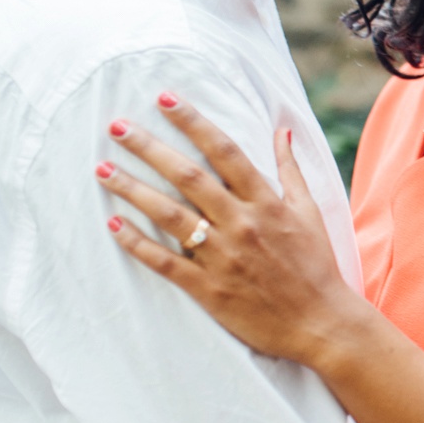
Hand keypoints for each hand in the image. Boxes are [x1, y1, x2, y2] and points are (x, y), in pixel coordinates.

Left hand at [96, 93, 372, 368]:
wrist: (321, 323)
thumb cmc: (316, 265)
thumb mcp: (310, 212)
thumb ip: (290, 169)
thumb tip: (281, 130)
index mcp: (267, 202)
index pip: (225, 152)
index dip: (193, 122)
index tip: (165, 99)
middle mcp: (242, 224)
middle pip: (189, 177)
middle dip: (150, 148)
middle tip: (117, 125)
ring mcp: (223, 256)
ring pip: (170, 215)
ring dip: (133, 189)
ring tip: (102, 168)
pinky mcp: (209, 288)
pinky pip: (165, 262)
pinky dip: (137, 242)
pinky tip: (113, 223)